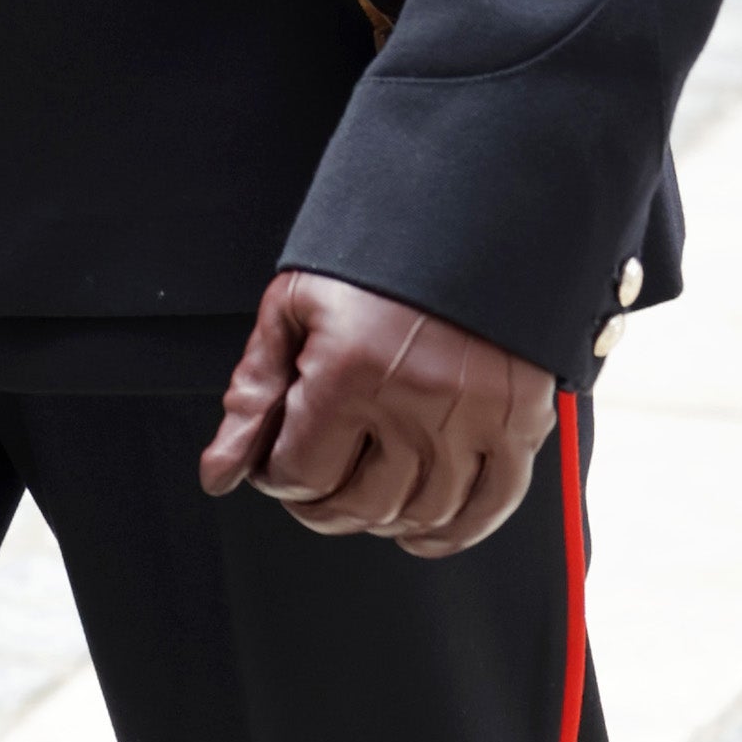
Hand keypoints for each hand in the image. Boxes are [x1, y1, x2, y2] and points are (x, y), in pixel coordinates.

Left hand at [200, 265, 556, 556]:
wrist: (471, 209)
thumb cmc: (374, 259)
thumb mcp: (294, 307)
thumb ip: (255, 394)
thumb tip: (220, 474)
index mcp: (350, 370)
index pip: (299, 475)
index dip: (276, 478)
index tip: (278, 462)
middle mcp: (416, 401)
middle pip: (358, 504)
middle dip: (320, 506)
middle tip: (314, 483)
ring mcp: (476, 416)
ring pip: (420, 514)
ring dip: (380, 520)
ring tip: (361, 494)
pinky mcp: (522, 420)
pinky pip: (489, 507)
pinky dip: (451, 533)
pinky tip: (419, 531)